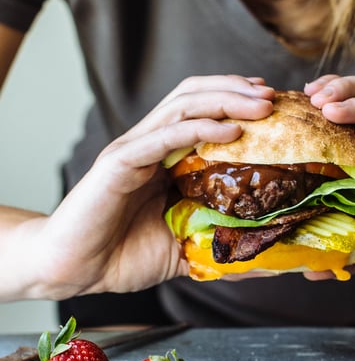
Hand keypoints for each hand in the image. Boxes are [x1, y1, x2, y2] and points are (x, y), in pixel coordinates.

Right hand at [25, 76, 274, 298]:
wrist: (74, 270)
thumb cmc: (123, 257)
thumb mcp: (186, 250)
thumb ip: (221, 246)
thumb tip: (268, 258)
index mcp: (164, 158)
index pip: (203, 112)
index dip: (237, 102)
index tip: (274, 105)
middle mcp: (149, 144)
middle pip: (195, 96)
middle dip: (237, 90)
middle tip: (273, 97)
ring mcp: (134, 150)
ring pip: (183, 106)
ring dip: (226, 99)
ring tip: (261, 104)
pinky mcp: (119, 164)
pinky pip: (164, 137)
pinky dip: (200, 128)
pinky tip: (231, 130)